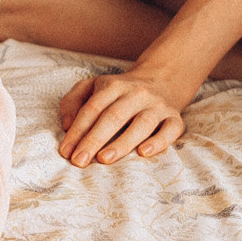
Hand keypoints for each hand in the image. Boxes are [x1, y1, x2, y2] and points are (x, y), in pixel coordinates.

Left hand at [57, 70, 186, 167]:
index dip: (78, 130)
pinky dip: (159, 141)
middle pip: (114, 116)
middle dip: (94, 140)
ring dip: (122, 143)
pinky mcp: (175, 117)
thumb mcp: (92, 87)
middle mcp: (136, 93)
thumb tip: (66, 125)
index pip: (92, 108)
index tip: (66, 152)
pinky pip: (170, 130)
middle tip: (79, 161)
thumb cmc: (118, 92)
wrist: (161, 79)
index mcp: (113, 85)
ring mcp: (157, 105)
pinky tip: (143, 153)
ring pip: (141, 124)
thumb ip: (73, 102)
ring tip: (104, 159)